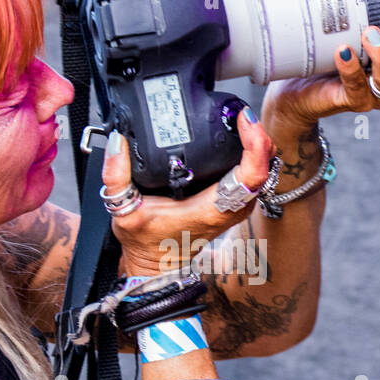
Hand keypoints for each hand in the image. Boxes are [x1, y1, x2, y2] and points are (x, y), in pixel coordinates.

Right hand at [100, 109, 276, 276]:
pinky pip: (254, 177)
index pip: (250, 176)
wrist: (156, 264)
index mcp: (210, 210)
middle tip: (243, 114)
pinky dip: (253, 155)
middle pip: (263, 169)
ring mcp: (235, 209)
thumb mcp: (122, 210)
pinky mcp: (234, 205)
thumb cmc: (145, 242)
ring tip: (242, 121)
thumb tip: (119, 142)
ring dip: (258, 145)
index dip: (255, 145)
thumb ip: (116, 176)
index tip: (244, 120)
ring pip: (263, 172)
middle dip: (259, 137)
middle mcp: (229, 210)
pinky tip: (240, 139)